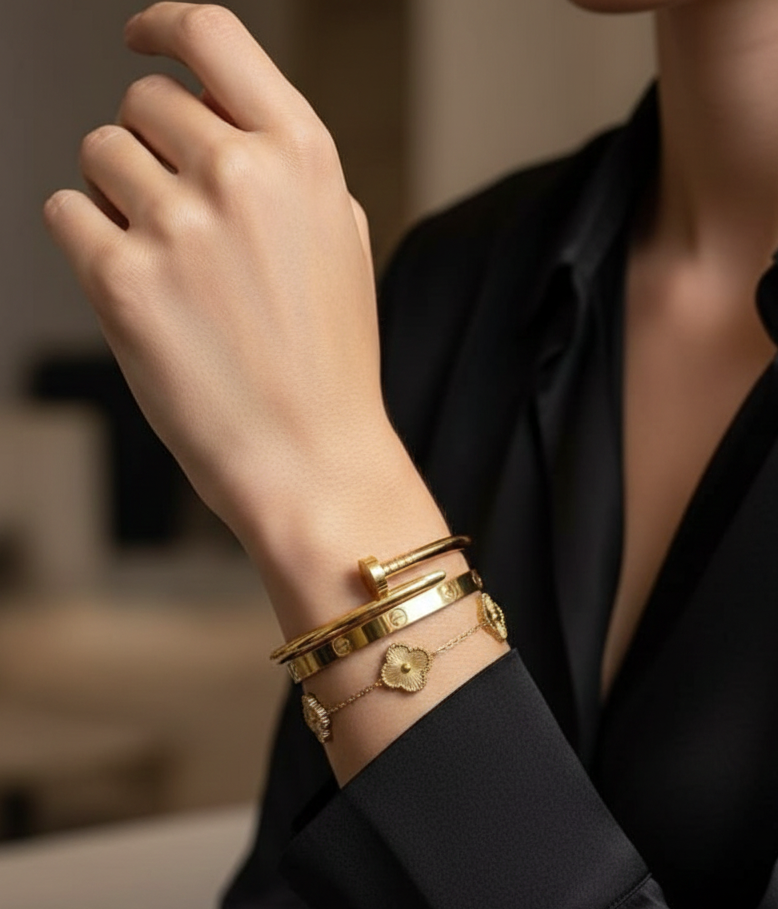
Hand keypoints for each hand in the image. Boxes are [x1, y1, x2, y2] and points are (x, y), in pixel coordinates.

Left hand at [44, 3, 388, 536]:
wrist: (311, 459)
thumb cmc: (327, 362)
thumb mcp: (338, 240)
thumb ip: (283, 165)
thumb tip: (216, 117)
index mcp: (302, 155)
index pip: (213, 35)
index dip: (164, 26)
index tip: (140, 40)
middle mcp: (239, 175)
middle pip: (144, 102)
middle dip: (150, 147)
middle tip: (174, 215)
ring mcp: (178, 227)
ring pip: (99, 153)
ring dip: (116, 195)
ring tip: (162, 261)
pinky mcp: (122, 283)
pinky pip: (64, 213)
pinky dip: (85, 238)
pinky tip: (131, 283)